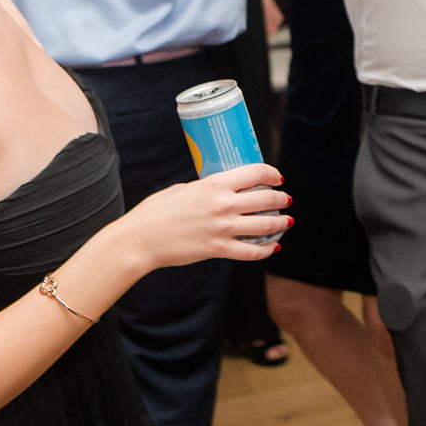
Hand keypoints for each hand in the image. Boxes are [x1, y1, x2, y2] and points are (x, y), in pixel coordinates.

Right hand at [105, 165, 290, 272]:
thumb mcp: (183, 189)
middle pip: (267, 199)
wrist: (140, 239)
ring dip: (280, 223)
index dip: (272, 174)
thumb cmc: (155, 211)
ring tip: (286, 222)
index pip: (256, 173)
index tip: (278, 178)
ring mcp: (223, 228)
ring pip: (266, 225)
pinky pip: (251, 252)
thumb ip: (206, 189)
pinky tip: (272, 247)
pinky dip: (266, 250)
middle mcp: (224, 205)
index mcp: (215, 184)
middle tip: (286, 200)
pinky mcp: (218, 250)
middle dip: (281, 199)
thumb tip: (222, 190)